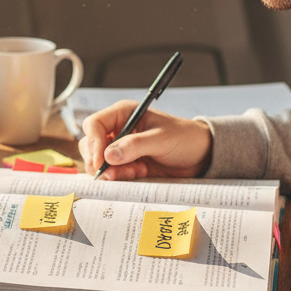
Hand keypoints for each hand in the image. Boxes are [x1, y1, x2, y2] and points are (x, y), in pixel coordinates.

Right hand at [78, 102, 212, 180]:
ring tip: (136, 171)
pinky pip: (112, 173)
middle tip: (114, 173)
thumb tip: (108, 156)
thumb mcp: (161, 139)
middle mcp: (118, 129)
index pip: (94, 124)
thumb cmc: (184, 138)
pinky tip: (139, 173)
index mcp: (123, 113)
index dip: (94, 143)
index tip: (101, 161)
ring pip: (98, 161)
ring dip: (112, 171)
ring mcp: (120, 148)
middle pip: (90, 144)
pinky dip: (121, 177)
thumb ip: (135, 146)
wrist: (200, 156)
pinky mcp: (126, 164)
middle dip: (100, 161)